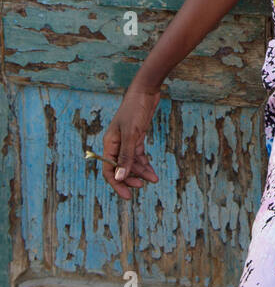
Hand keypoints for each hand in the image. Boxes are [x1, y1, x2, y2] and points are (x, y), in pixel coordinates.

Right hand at [102, 80, 161, 199]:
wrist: (146, 91)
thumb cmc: (135, 109)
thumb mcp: (131, 134)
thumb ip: (126, 156)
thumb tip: (120, 178)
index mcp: (109, 143)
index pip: (108, 170)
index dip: (116, 184)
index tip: (127, 196)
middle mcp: (116, 144)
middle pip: (120, 168)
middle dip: (130, 178)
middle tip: (142, 186)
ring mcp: (126, 141)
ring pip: (131, 163)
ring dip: (141, 172)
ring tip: (153, 179)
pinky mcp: (136, 137)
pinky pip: (139, 155)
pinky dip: (145, 164)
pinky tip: (152, 172)